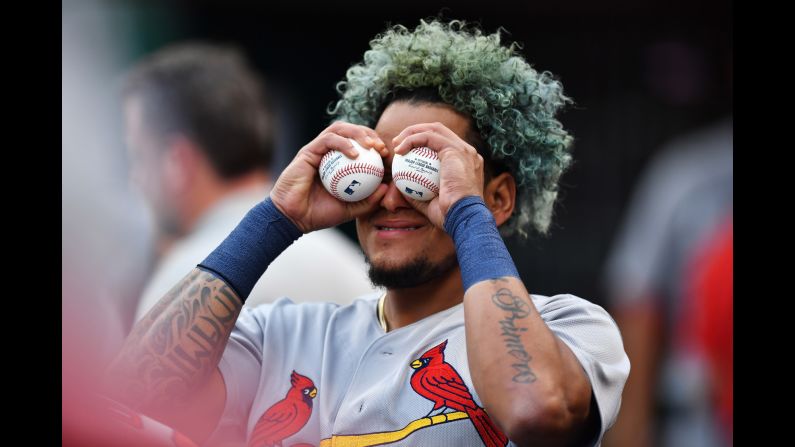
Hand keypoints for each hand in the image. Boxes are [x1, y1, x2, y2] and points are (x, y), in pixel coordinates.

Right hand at [270, 121, 389, 232]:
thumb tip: (386, 188)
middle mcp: (328, 153)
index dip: (375, 145)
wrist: (294, 218)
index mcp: (339, 162)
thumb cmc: (319, 214)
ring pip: (339, 129)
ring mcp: (318, 150)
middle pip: (351, 131)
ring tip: (371, 145)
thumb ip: (368, 200)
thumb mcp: (351, 209)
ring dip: (357, 133)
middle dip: (369, 134)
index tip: (387, 155)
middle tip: (382, 148)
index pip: (359, 145)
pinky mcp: (308, 151)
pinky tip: (354, 153)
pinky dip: (342, 143)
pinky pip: (327, 140)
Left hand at [392, 122, 484, 227]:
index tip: (404, 153)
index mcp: (465, 163)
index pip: (443, 143)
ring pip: (434, 129)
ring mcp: (463, 149)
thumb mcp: (431, 204)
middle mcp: (468, 152)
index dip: (422, 143)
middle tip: (398, 143)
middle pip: (439, 130)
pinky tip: (399, 150)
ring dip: (412, 132)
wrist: (463, 217)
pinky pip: (428, 137)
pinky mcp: (455, 150)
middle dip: (416, 131)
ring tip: (396, 143)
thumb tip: (402, 188)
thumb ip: (419, 193)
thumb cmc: (449, 216)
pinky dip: (412, 140)